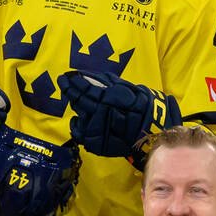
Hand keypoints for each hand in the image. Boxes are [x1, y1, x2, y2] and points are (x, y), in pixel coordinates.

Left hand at [57, 70, 178, 156]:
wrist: (153, 133)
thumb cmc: (144, 108)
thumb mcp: (128, 89)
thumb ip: (109, 83)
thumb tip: (93, 76)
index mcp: (107, 97)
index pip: (85, 86)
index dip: (75, 81)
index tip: (68, 75)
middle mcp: (98, 111)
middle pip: (78, 98)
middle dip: (69, 88)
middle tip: (63, 81)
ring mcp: (95, 126)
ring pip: (77, 112)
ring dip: (73, 103)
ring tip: (71, 96)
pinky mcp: (95, 140)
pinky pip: (79, 131)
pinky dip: (76, 124)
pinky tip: (77, 119)